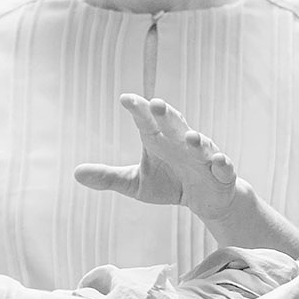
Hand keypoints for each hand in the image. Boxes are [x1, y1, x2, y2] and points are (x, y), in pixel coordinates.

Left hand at [75, 95, 241, 222]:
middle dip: (166, 114)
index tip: (125, 99)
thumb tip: (75, 173)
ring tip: (190, 137)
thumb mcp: (136, 184)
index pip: (146, 121)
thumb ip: (109, 177)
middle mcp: (181, 142)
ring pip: (201, 145)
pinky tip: (218, 163)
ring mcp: (203, 157)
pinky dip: (221, 164)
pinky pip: (223, 167)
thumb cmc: (170, 183)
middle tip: (155, 104)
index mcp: (159, 140)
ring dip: (196, 140)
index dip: (138, 109)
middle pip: (174, 124)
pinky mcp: (221, 174)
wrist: (206, 199)